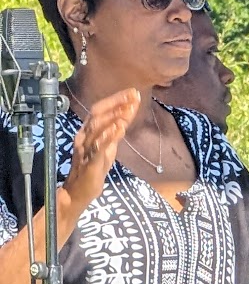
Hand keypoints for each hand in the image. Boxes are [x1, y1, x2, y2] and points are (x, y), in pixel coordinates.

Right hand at [64, 88, 138, 207]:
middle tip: (133, 95)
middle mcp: (84, 136)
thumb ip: (116, 131)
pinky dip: (109, 136)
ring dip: (114, 117)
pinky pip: (98, 148)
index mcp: (88, 131)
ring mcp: (86, 149)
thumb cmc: (94, 167)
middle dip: (116, 103)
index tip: (133, 92)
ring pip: (97, 128)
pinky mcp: (90, 163)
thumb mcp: (108, 147)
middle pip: (97, 114)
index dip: (115, 99)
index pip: (100, 110)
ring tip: (129, 109)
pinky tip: (119, 128)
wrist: (79, 191)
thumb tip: (127, 114)